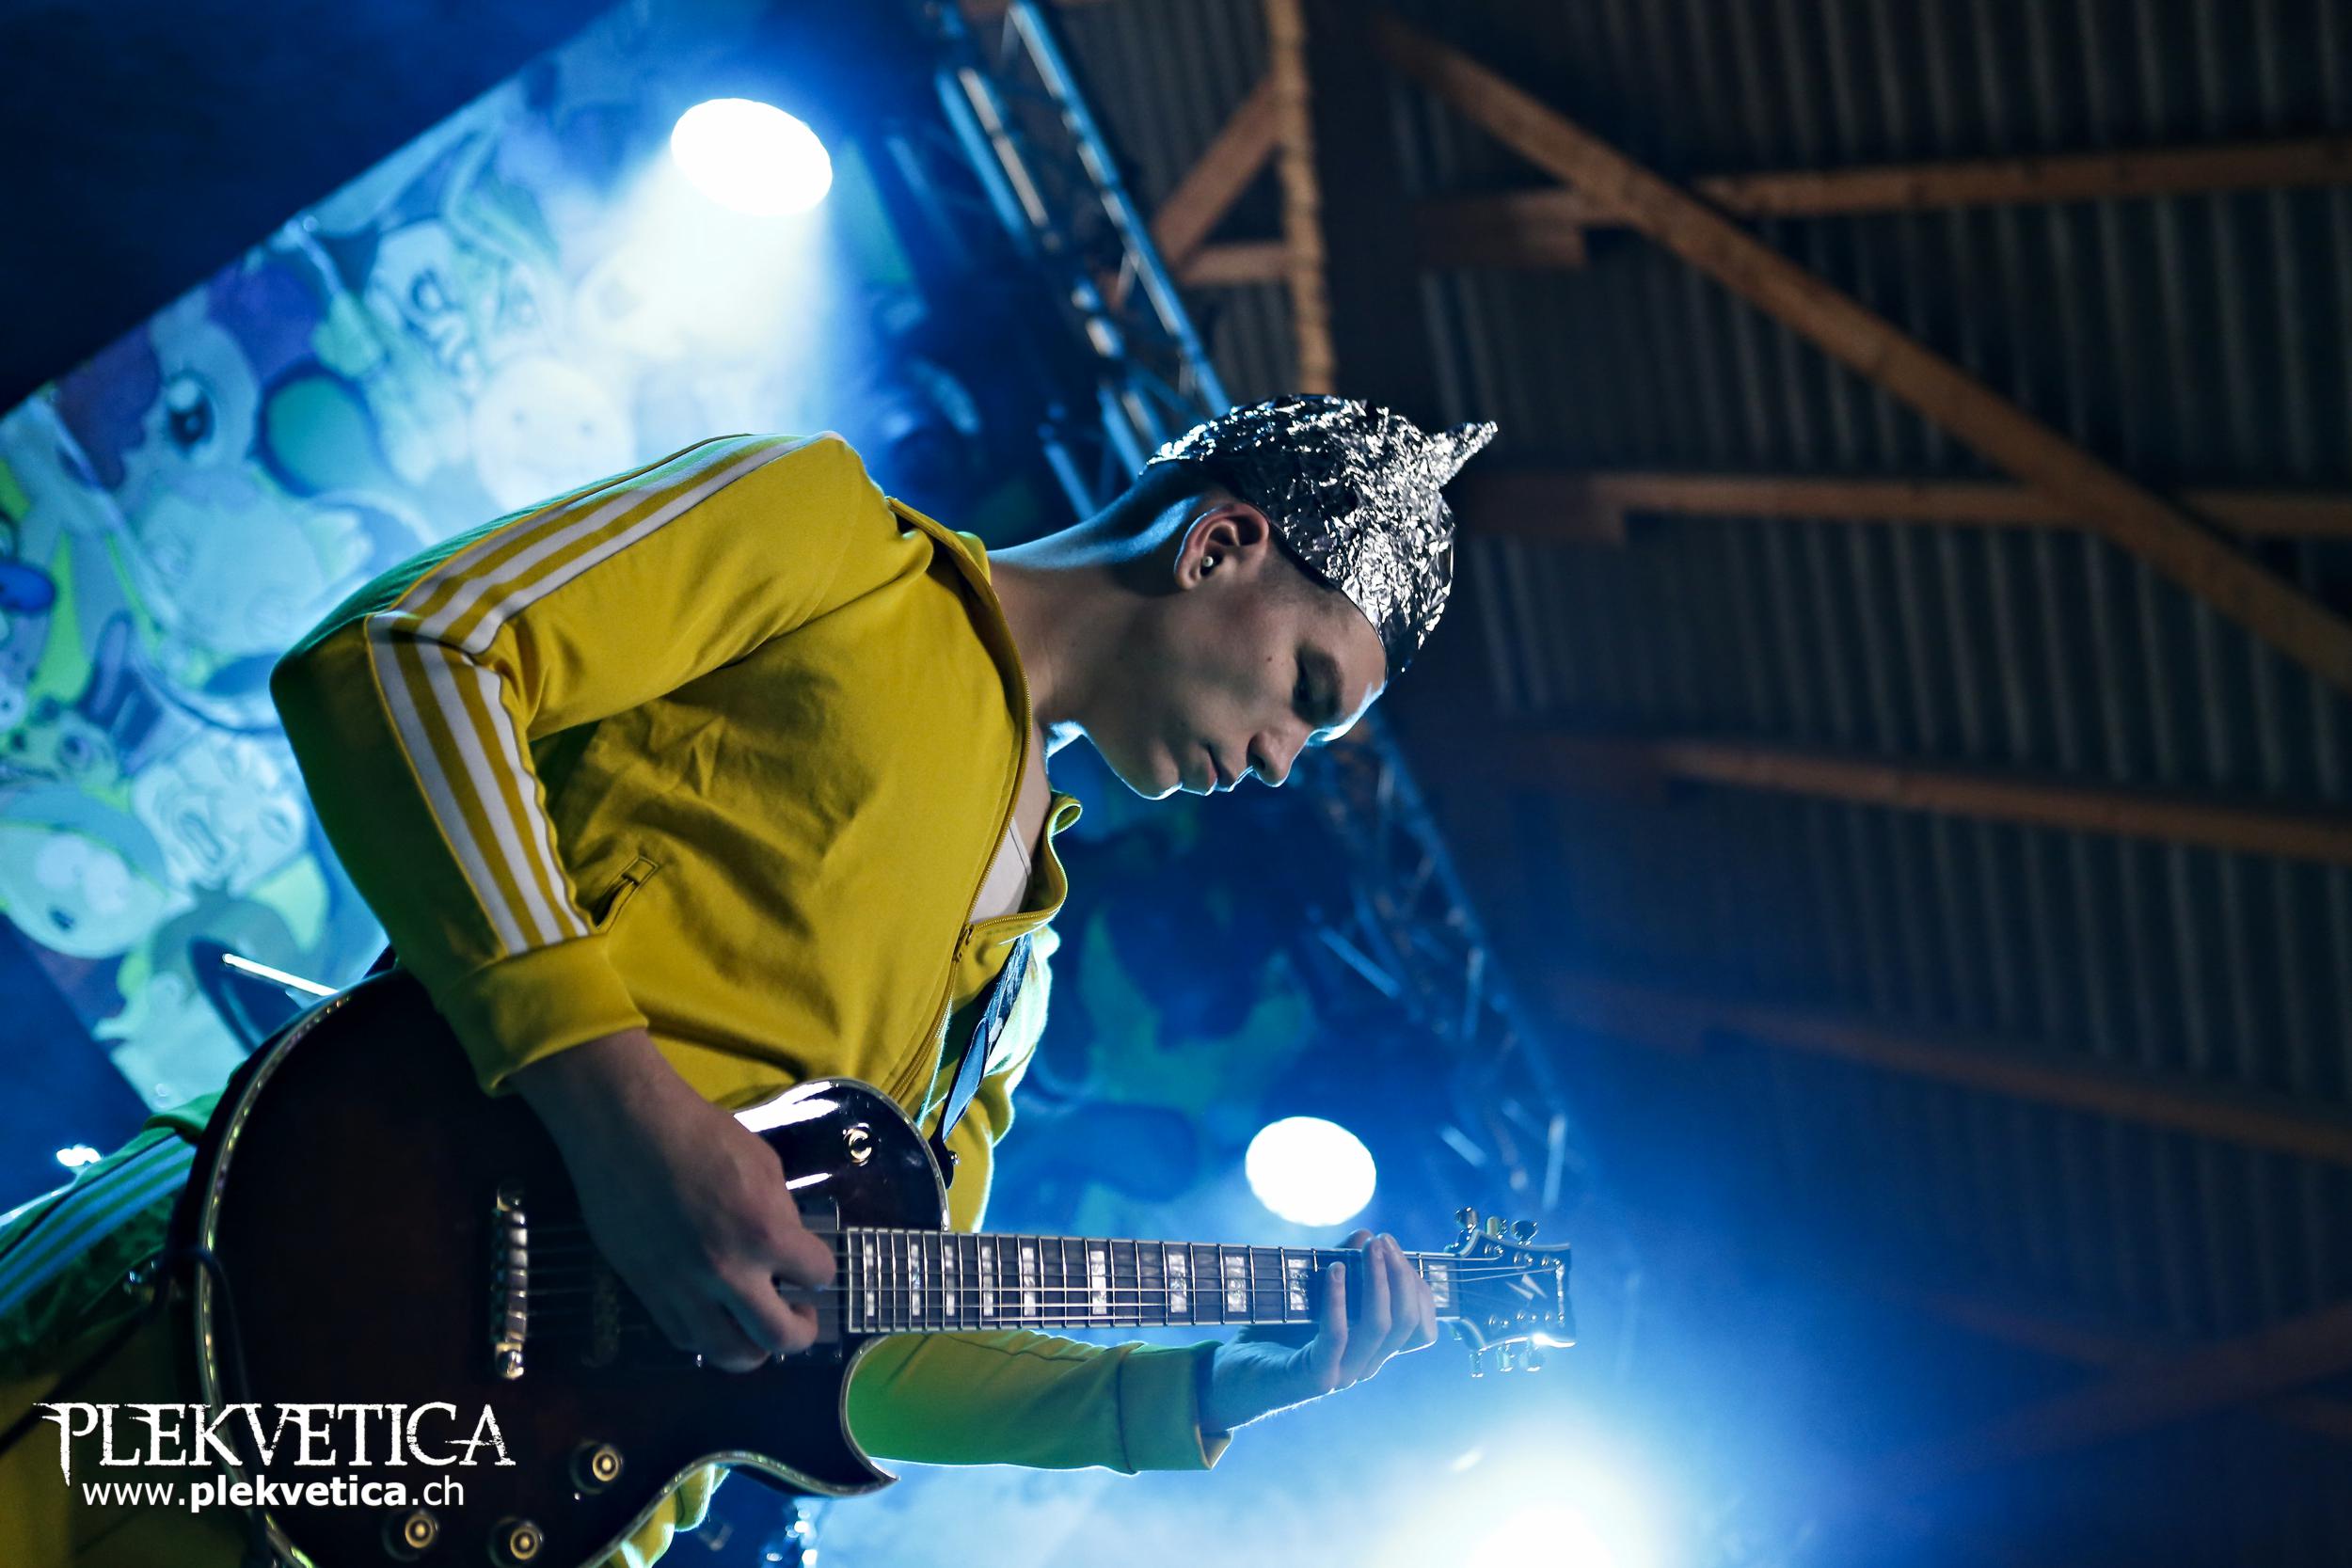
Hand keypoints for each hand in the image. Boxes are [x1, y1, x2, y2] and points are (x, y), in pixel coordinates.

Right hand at [512, 1029, 835, 1371]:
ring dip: (753, 1349)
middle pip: (780, 1338)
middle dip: (800, 1332)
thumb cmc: (700, 1133)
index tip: (812, 1267)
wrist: (627, 1130)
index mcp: (766, 1233)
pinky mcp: (647, 1291)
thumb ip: (780, 1211)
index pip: (818, 1275)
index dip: (820, 1271)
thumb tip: (787, 1242)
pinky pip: (685, 1337)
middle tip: (798, 1316)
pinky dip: (706, 1335)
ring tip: (757, 1330)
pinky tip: (713, 1318)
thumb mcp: (763, 1163)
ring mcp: (685, 1289)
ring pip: (729, 1353)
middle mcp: (729, 1273)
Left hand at [1200, 1230, 1438, 1432]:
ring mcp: (1341, 1374)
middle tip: (1385, 1241)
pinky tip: (1333, 1269)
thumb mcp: (1309, 1292)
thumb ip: (1340, 1267)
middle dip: (1401, 1274)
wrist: (1229, 1376)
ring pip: (1380, 1327)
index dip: (1418, 1287)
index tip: (1395, 1250)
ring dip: (1378, 1280)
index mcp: (1371, 1349)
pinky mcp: (1313, 1376)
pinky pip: (1337, 1336)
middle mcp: (1364, 1365)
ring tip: (1370, 1248)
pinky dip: (1338, 1299)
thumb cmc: (1271, 1331)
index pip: (1420, 1326)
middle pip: (1407, 1322)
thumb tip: (1366, 1235)